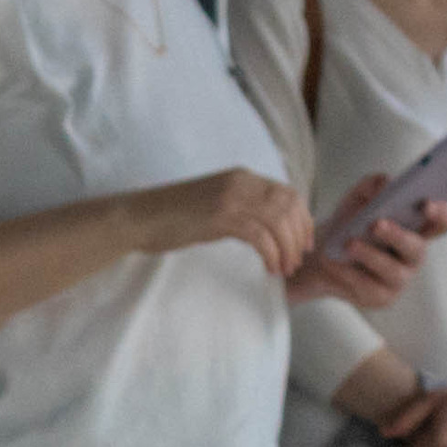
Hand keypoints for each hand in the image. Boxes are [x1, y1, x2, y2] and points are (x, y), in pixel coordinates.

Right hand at [130, 168, 314, 277]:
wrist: (141, 217)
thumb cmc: (174, 216)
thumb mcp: (215, 204)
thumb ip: (240, 208)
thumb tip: (264, 228)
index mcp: (242, 177)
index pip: (288, 193)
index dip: (303, 219)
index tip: (305, 244)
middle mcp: (241, 182)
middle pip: (289, 205)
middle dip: (299, 236)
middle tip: (297, 261)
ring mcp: (230, 197)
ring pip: (278, 220)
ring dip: (287, 248)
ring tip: (284, 269)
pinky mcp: (219, 216)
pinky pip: (259, 235)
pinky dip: (271, 254)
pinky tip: (270, 268)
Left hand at [286, 174, 446, 310]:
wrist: (322, 254)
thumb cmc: (349, 223)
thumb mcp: (357, 198)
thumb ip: (372, 185)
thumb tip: (384, 183)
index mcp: (418, 228)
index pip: (443, 223)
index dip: (441, 214)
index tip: (426, 203)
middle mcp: (413, 255)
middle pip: (416, 247)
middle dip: (397, 235)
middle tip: (376, 223)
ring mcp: (400, 279)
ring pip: (391, 270)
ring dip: (370, 255)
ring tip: (349, 244)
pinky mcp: (381, 297)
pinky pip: (368, 286)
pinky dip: (350, 272)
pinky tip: (336, 262)